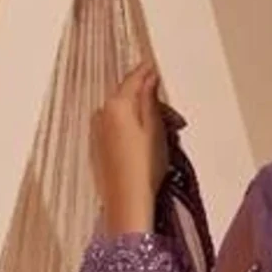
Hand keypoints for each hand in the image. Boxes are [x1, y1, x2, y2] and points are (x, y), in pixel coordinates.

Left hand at [90, 58, 174, 234]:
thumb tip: (149, 78)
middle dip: (151, 104)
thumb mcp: (155, 129)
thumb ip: (150, 99)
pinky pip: (115, 131)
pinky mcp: (97, 151)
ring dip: (143, 120)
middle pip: (128, 99)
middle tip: (175, 122)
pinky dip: (130, 132)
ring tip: (165, 139)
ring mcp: (96, 133)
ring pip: (123, 116)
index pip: (134, 79)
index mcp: (117, 105)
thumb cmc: (144, 169)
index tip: (155, 67)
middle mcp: (101, 114)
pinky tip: (146, 148)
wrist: (126, 204)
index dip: (147, 72)